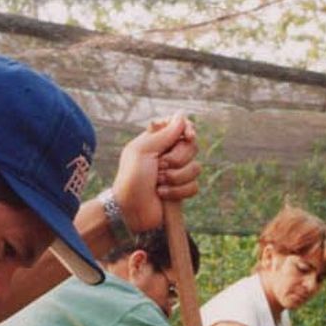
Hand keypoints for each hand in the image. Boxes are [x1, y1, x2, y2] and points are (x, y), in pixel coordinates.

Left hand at [111, 114, 199, 232]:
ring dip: (176, 177)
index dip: (188, 129)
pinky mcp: (180, 191)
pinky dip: (178, 192)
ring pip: (196, 168)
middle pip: (192, 147)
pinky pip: (194, 186)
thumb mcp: (143, 150)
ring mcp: (176, 173)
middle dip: (177, 159)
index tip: (188, 136)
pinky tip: (162, 194)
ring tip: (158, 183)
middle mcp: (168, 154)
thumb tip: (182, 115)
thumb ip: (164, 133)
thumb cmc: (131, 178)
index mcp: (157, 141)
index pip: (181, 126)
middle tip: (159, 166)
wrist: (130, 210)